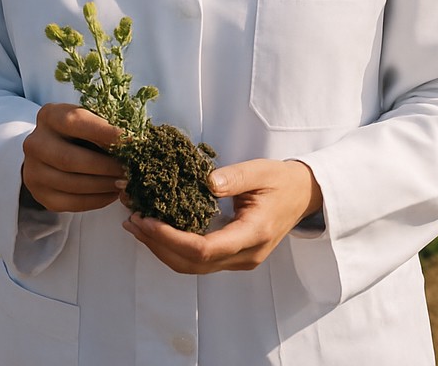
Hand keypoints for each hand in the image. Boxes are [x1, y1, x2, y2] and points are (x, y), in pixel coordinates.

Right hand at [21, 102, 124, 212]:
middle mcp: (35, 143)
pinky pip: (69, 203)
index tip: (130, 140)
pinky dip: (95, 200)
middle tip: (129, 169)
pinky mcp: (39, 194)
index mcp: (49, 116)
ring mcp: (33, 171)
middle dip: (105, 166)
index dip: (103, 131)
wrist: (52, 148)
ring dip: (103, 186)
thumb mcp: (90, 118)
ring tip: (125, 183)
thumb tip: (132, 142)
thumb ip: (105, 126)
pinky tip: (112, 194)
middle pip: (70, 159)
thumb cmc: (80, 130)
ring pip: (70, 183)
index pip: (75, 122)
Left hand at [121, 158, 322, 272]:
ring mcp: (239, 260)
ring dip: (162, 249)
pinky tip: (158, 231)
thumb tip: (207, 181)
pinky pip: (199, 261)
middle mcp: (245, 256)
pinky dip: (174, 248)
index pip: (205, 250)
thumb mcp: (262, 171)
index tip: (147, 220)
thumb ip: (235, 177)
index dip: (171, 239)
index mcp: (253, 234)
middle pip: (193, 264)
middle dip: (158, 245)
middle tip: (133, 221)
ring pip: (192, 267)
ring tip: (137, 226)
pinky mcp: (233, 257)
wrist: (304, 195)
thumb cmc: (283, 181)